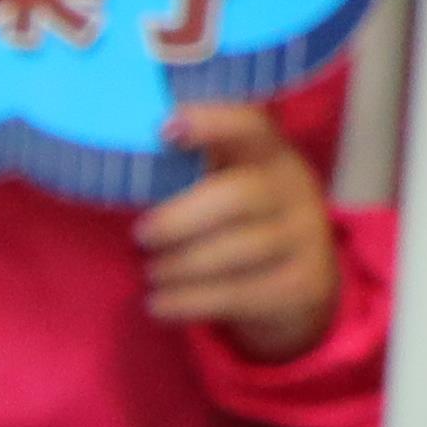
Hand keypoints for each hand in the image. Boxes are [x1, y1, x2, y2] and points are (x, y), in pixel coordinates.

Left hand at [138, 103, 346, 353]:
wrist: (301, 283)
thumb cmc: (240, 223)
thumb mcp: (229, 184)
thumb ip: (191, 168)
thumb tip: (122, 161)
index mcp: (271, 154)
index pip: (250, 126)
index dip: (211, 122)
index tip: (165, 129)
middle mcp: (295, 189)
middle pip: (237, 197)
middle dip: (178, 219)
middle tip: (140, 235)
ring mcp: (304, 237)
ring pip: (236, 251)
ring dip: (179, 265)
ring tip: (150, 272)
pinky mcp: (301, 284)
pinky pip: (238, 294)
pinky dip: (187, 302)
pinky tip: (158, 304)